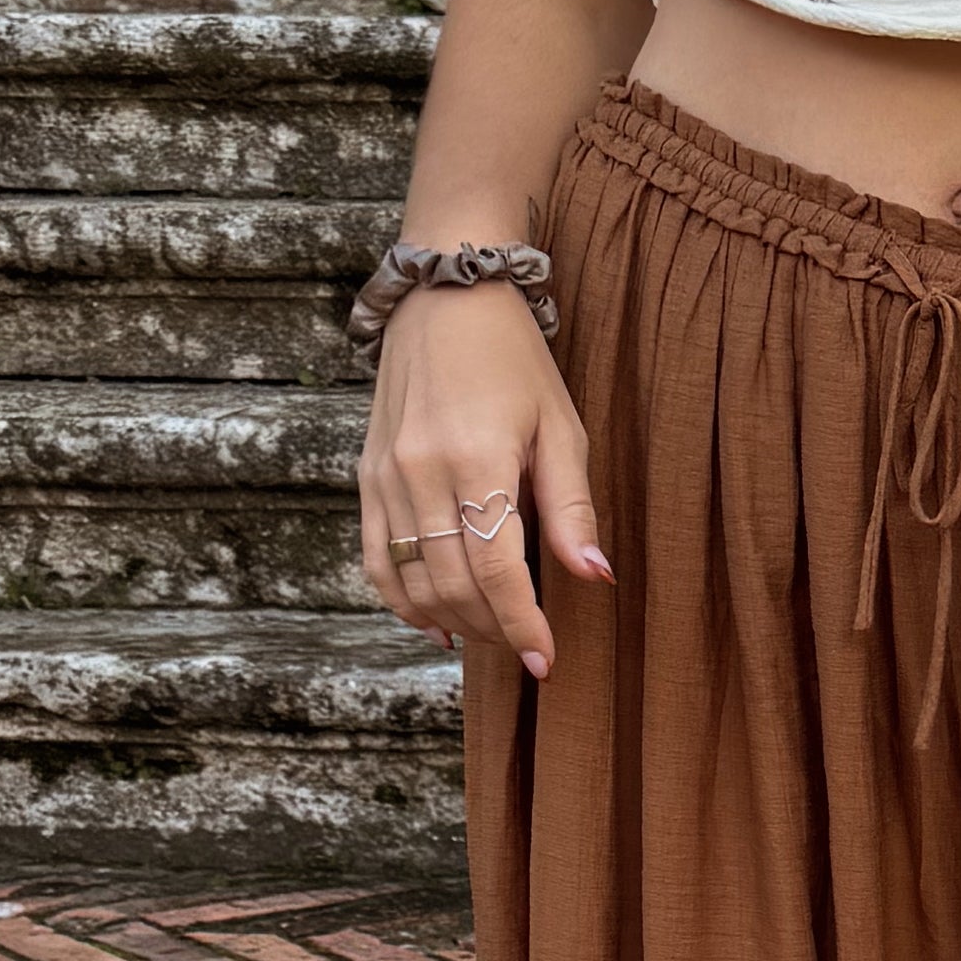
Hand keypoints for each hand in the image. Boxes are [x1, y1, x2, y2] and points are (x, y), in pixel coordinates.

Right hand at [356, 281, 608, 676]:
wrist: (445, 300)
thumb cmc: (515, 363)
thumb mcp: (562, 427)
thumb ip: (572, 507)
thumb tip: (594, 577)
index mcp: (477, 458)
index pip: (498, 570)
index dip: (524, 624)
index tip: (547, 660)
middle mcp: (421, 472)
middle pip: (455, 585)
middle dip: (496, 629)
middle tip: (529, 646)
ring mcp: (386, 476)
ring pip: (413, 582)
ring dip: (456, 621)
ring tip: (494, 633)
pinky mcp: (367, 476)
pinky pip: (377, 559)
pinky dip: (404, 601)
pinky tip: (439, 622)